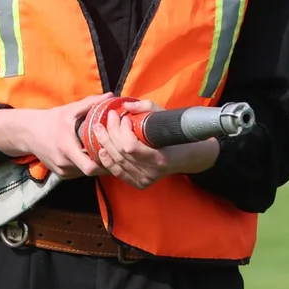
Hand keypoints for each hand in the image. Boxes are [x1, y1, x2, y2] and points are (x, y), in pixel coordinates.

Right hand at [0, 94, 111, 179]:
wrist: (28, 132)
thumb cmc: (50, 120)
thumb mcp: (70, 110)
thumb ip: (90, 104)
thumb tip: (109, 96)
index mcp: (67, 149)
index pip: (90, 167)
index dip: (104, 161)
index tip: (111, 150)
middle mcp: (64, 164)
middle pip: (91, 171)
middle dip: (102, 162)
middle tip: (111, 151)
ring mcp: (62, 171)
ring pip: (86, 173)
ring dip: (94, 164)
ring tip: (101, 151)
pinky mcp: (61, 174)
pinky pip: (79, 173)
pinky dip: (85, 165)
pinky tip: (88, 154)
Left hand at [92, 100, 219, 188]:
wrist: (189, 156)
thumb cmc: (177, 135)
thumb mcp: (165, 117)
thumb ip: (146, 108)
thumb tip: (126, 105)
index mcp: (160, 158)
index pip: (130, 147)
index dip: (122, 131)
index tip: (123, 117)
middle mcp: (151, 173)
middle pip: (121, 153)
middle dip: (110, 132)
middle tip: (108, 118)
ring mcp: (145, 179)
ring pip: (117, 162)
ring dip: (105, 143)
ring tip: (99, 129)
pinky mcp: (140, 183)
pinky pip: (118, 173)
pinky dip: (107, 161)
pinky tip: (101, 149)